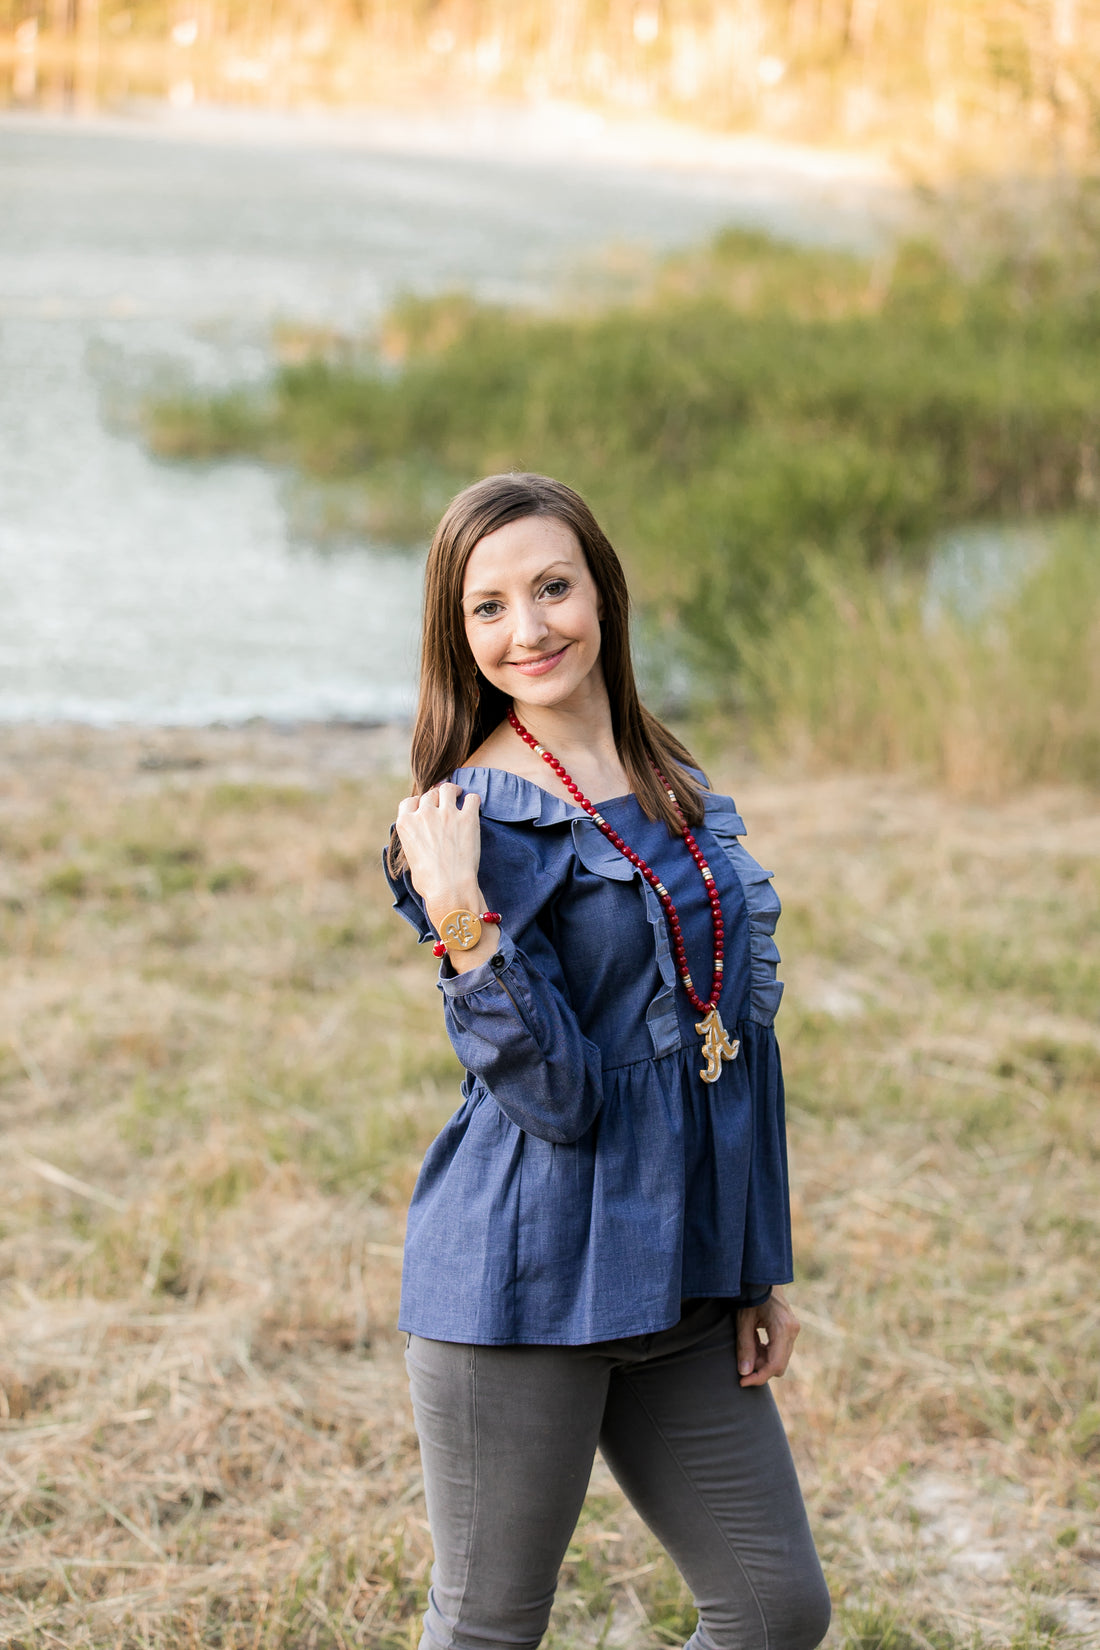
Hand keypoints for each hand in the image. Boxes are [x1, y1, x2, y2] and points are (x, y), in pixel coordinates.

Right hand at [395, 783, 482, 920]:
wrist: (448, 888)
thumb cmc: (429, 882)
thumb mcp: (411, 860)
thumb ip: (415, 843)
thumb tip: (422, 845)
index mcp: (406, 824)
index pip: (410, 802)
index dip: (419, 802)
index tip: (425, 806)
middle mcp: (424, 814)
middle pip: (430, 794)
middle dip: (436, 796)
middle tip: (445, 800)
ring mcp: (446, 814)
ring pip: (448, 789)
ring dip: (453, 791)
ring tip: (459, 794)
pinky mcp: (467, 818)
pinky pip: (472, 798)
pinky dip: (472, 800)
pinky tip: (473, 806)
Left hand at [736, 1290, 799, 1386]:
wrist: (761, 1276)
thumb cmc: (750, 1295)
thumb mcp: (743, 1320)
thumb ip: (745, 1347)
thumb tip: (745, 1373)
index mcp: (783, 1328)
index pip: (774, 1365)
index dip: (758, 1377)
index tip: (742, 1382)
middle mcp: (793, 1331)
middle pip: (779, 1365)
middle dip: (760, 1369)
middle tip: (742, 1363)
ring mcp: (794, 1330)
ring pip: (780, 1359)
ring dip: (763, 1360)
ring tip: (747, 1348)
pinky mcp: (790, 1329)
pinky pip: (780, 1350)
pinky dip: (767, 1352)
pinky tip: (754, 1343)